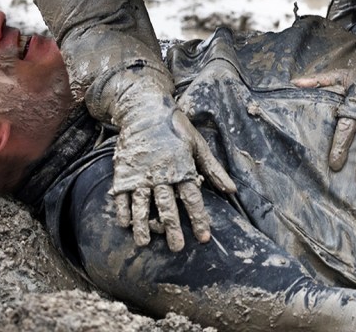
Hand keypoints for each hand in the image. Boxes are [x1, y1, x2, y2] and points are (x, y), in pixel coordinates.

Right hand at [110, 101, 236, 251]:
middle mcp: (160, 173)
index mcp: (181, 167)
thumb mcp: (198, 144)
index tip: (203, 238)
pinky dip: (123, 210)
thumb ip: (213, 169)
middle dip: (172, 228)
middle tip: (177, 247)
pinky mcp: (124, 171)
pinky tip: (126, 224)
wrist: (143, 109)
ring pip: (142, 204)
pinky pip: (122, 195)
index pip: (192, 198)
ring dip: (143, 225)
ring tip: (144, 243)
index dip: (199, 218)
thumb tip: (233, 190)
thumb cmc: (175, 127)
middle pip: (167, 205)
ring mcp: (140, 173)